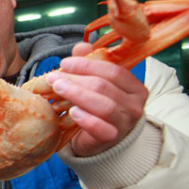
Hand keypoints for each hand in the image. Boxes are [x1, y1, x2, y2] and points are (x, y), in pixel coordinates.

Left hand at [47, 42, 148, 156]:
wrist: (100, 142)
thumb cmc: (97, 109)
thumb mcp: (95, 85)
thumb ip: (90, 64)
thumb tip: (81, 46)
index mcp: (134, 87)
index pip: (112, 70)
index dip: (87, 65)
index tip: (64, 63)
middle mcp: (135, 104)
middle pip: (105, 86)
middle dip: (76, 79)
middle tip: (54, 78)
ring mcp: (125, 123)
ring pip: (104, 105)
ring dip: (77, 95)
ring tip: (58, 89)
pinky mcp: (113, 138)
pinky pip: (101, 128)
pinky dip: (86, 119)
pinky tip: (72, 112)